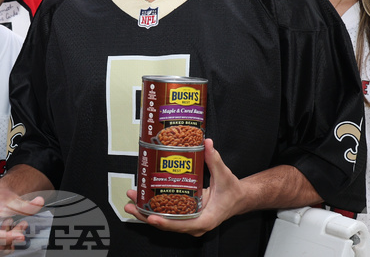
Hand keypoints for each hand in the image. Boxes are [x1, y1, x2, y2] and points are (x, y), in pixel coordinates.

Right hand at [0, 189, 44, 255]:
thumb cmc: (3, 200)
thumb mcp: (15, 201)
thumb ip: (27, 205)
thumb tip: (39, 201)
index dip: (6, 238)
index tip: (21, 236)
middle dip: (10, 239)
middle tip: (22, 227)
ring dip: (9, 242)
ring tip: (16, 227)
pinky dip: (5, 245)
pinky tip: (11, 233)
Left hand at [124, 139, 245, 236]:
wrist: (238, 198)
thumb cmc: (232, 191)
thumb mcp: (224, 175)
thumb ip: (214, 160)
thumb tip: (207, 144)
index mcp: (206, 219)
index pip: (183, 225)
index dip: (166, 223)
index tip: (151, 217)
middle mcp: (196, 223)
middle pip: (168, 224)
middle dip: (147, 216)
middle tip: (132, 204)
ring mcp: (190, 221)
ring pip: (165, 221)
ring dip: (146, 213)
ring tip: (131, 202)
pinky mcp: (186, 216)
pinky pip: (168, 215)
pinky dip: (154, 209)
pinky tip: (141, 200)